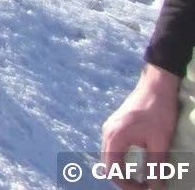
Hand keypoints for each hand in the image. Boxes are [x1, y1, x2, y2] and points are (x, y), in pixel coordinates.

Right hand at [102, 64, 181, 187]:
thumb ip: (154, 166)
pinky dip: (121, 159)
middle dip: (123, 179)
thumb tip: (154, 187)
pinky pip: (113, 147)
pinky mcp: (116, 124)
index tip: (144, 189)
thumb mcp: (159, 142)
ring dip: (122, 170)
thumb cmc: (158, 113)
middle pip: (107, 164)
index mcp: (115, 137)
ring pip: (109, 156)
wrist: (156, 86)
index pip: (112, 170)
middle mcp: (107, 132)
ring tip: (141, 178)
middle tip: (142, 187)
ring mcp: (110, 127)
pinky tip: (136, 162)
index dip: (126, 185)